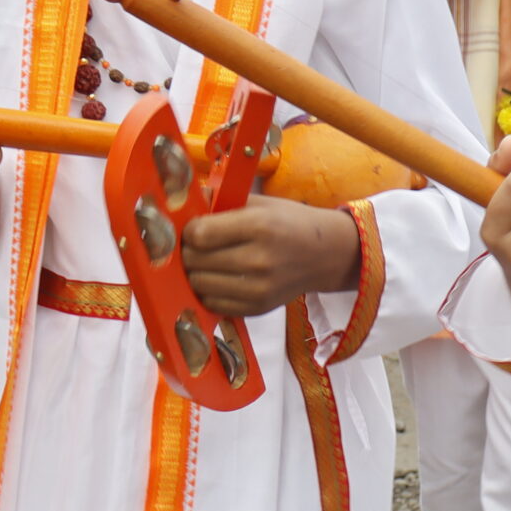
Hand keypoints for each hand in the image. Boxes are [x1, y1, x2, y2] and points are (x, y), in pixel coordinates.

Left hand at [181, 196, 362, 316]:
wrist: (326, 255)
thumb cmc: (290, 223)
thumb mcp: (261, 203)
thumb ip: (222, 202)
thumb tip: (184, 203)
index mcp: (259, 226)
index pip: (200, 234)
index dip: (190, 230)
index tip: (195, 227)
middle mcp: (259, 259)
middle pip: (195, 260)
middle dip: (189, 251)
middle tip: (198, 245)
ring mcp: (258, 288)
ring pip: (199, 284)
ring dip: (197, 272)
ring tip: (207, 261)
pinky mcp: (257, 308)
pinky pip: (213, 304)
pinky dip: (209, 291)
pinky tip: (220, 278)